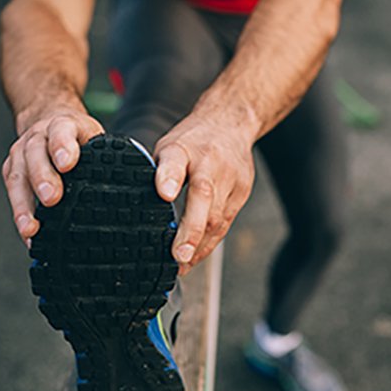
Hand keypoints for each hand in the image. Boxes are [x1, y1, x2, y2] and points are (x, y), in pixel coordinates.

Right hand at [2, 106, 103, 245]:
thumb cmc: (78, 136)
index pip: (62, 131)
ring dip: (23, 205)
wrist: (49, 119)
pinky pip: (13, 193)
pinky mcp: (11, 171)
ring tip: (31, 228)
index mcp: (63, 125)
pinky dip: (20, 215)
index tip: (67, 163)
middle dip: (43, 177)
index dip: (63, 146)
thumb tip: (131, 188)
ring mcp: (21, 153)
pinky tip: (29, 235)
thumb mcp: (95, 136)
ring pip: (17, 177)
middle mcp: (38, 137)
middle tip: (52, 198)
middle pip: (35, 155)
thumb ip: (104, 156)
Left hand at [154, 112, 255, 274]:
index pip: (176, 163)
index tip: (164, 195)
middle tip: (177, 258)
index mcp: (187, 149)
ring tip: (182, 266)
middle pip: (205, 201)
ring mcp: (232, 181)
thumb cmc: (194, 140)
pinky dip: (209, 243)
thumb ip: (159, 171)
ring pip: (218, 219)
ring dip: (200, 246)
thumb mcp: (169, 145)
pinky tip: (195, 256)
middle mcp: (213, 165)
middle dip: (191, 233)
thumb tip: (148, 202)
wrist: (232, 124)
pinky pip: (225, 224)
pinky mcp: (242, 194)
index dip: (169, 179)